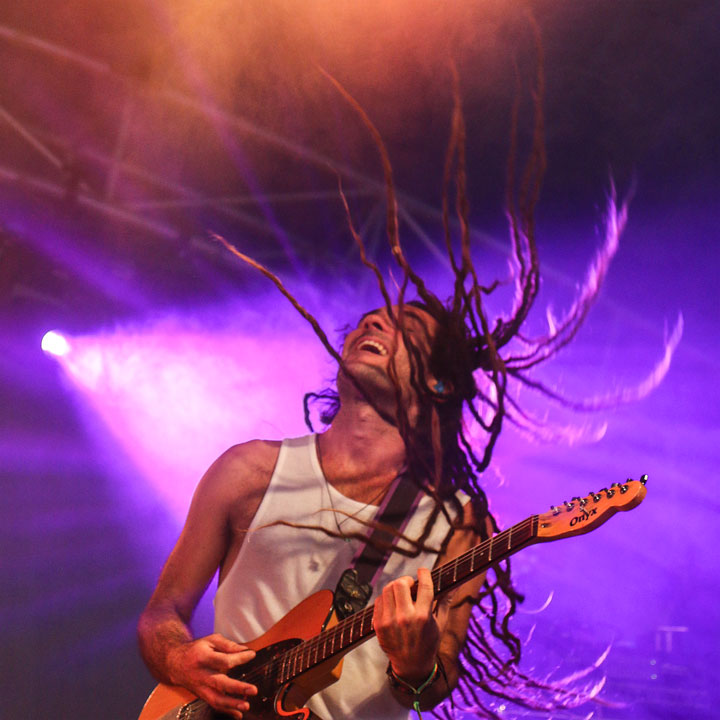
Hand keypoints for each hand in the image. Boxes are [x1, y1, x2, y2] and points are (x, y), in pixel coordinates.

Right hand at [167, 633, 257, 718]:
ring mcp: (200, 687)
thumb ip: (228, 645)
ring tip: (246, 706)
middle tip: (253, 690)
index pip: (223, 660)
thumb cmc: (196, 650)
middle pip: (220, 683)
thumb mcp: (210, 641)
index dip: (239, 658)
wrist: (175, 663)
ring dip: (232, 704)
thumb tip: (244, 650)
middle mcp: (201, 674)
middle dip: (237, 688)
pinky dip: (226, 711)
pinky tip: (238, 714)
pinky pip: (214, 705)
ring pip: (215, 699)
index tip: (252, 655)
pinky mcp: (201, 695)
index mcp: (203, 657)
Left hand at [373, 567, 443, 683]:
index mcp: (423, 617)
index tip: (423, 570)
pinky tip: (393, 604)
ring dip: (396, 588)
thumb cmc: (429, 643)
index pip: (424, 586)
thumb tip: (454, 583)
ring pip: (388, 589)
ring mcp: (389, 621)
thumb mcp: (440, 624)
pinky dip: (386, 598)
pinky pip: (379, 600)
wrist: (411, 666)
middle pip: (401, 583)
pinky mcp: (378, 625)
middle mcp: (405, 618)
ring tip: (402, 594)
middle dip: (407, 580)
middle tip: (411, 585)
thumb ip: (445, 601)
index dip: (424, 573)